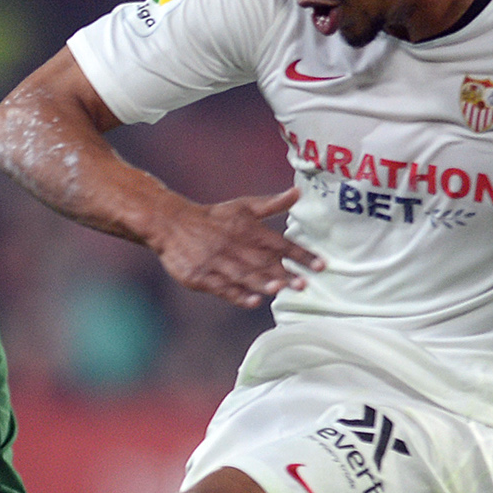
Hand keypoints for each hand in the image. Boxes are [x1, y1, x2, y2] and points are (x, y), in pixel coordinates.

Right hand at [148, 186, 322, 309]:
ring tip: (280, 289)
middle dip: (284, 273)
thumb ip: (272, 204)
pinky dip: (239, 295)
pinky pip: (223, 287)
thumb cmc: (213, 217)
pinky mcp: (201, 276)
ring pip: (243, 275)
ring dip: (262, 282)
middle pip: (263, 262)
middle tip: (304, 285)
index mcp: (248, 229)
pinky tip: (254, 301)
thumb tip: (298, 192)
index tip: (321, 265)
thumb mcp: (243, 207)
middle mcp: (235, 245)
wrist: (171, 224)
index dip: (301, 254)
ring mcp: (217, 262)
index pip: (280, 243)